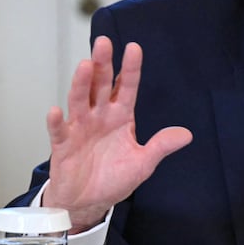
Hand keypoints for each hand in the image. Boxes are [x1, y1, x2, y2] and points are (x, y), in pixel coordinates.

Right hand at [43, 36, 192, 232]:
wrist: (89, 202)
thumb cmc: (114, 179)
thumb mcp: (143, 162)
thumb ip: (161, 146)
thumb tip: (187, 134)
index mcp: (121, 116)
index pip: (126, 87)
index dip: (130, 69)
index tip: (134, 48)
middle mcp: (100, 116)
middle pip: (101, 85)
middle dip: (103, 64)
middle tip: (104, 42)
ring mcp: (80, 128)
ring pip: (80, 100)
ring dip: (82, 83)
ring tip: (86, 65)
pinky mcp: (63, 145)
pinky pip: (59, 131)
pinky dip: (57, 121)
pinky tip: (57, 111)